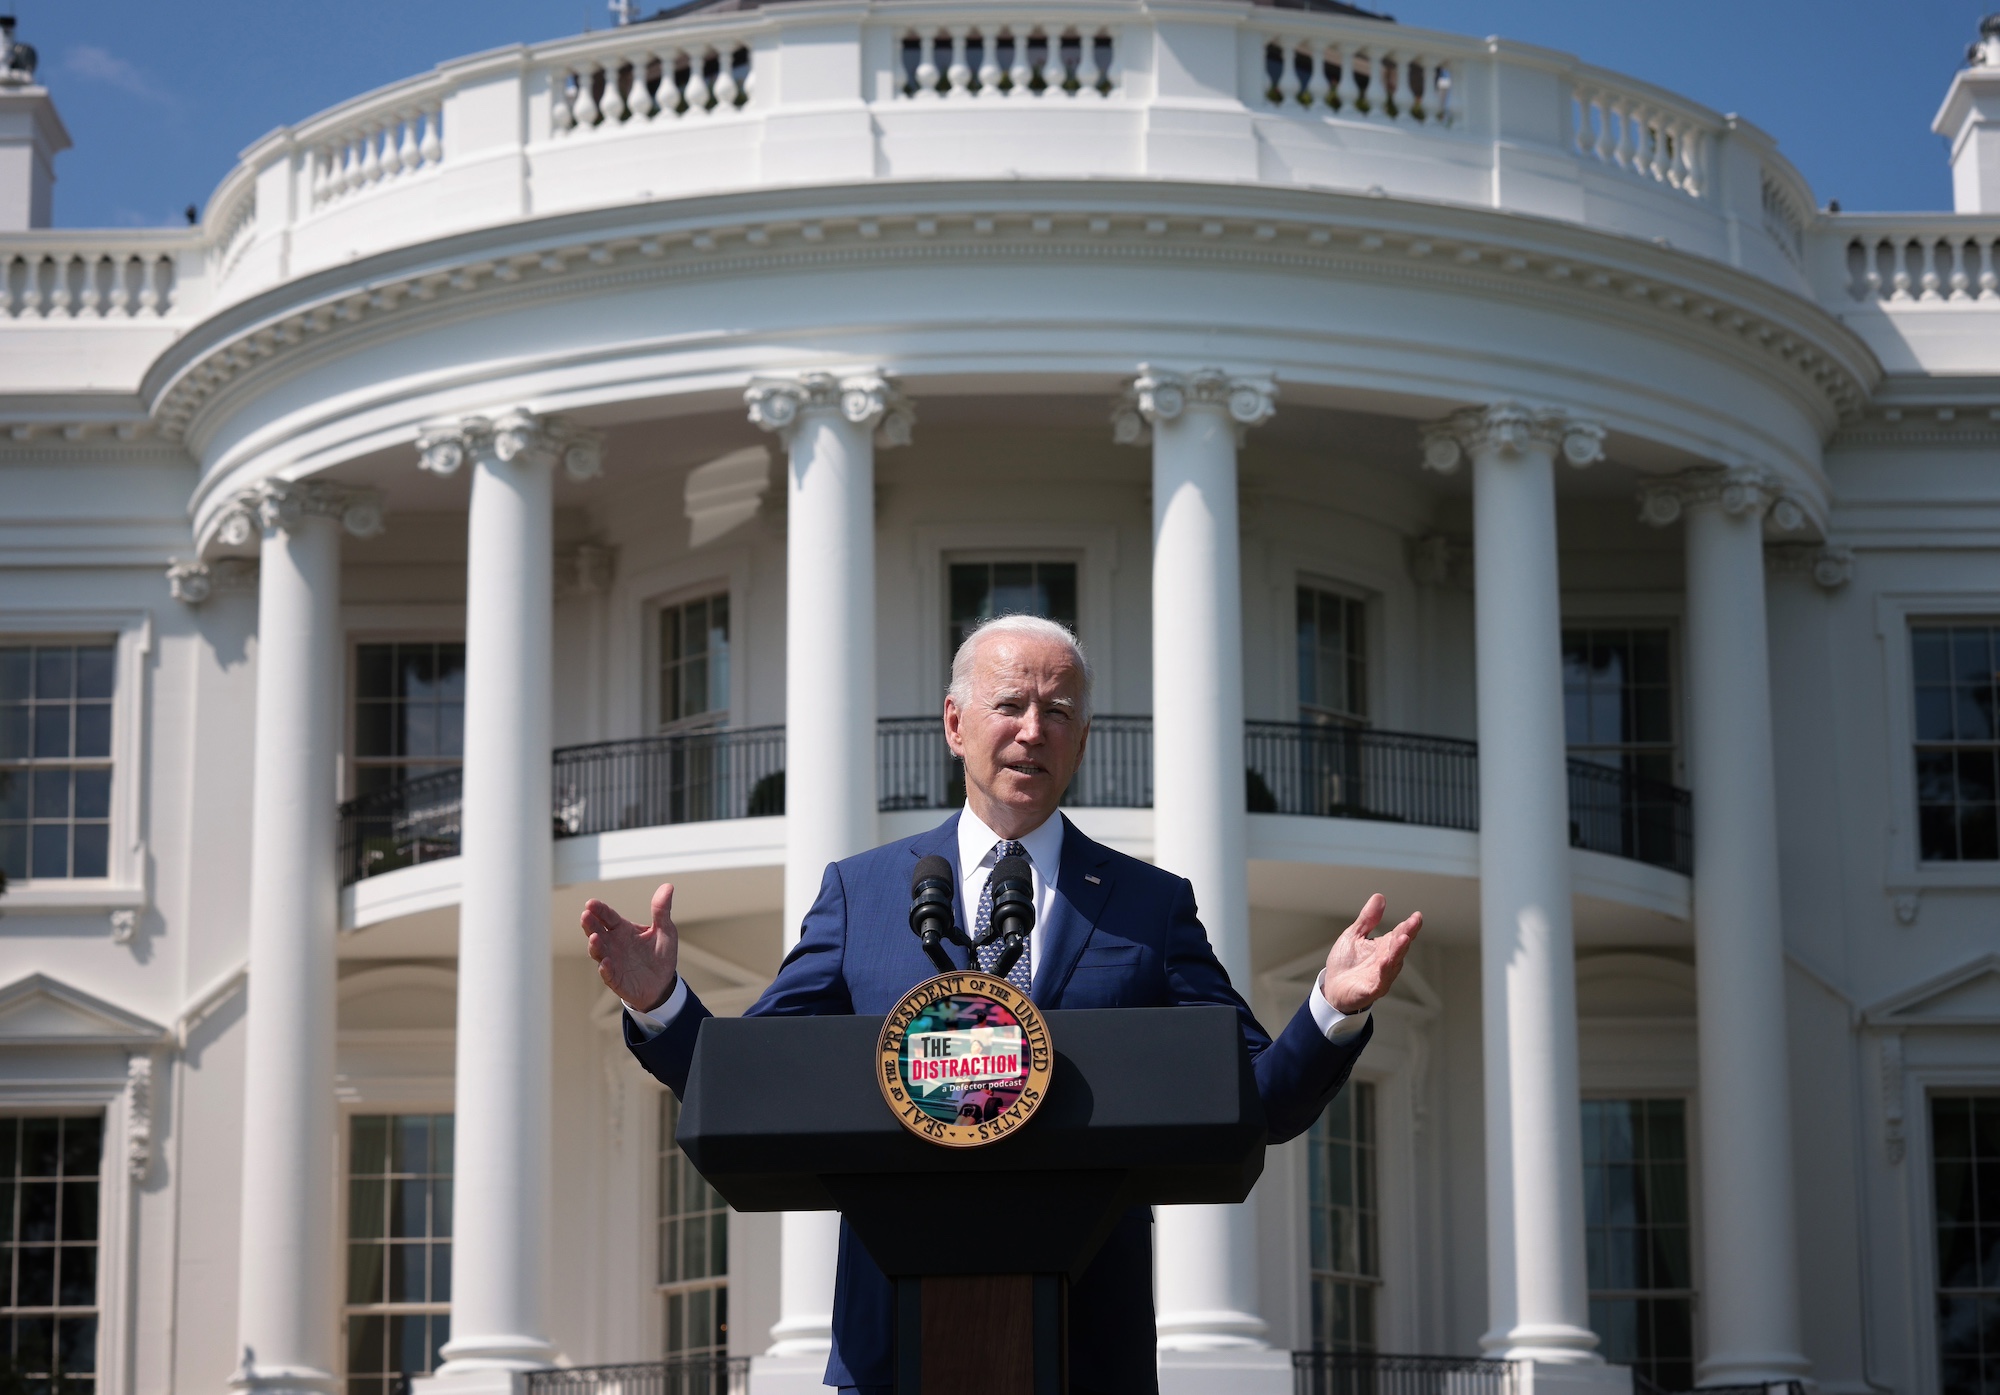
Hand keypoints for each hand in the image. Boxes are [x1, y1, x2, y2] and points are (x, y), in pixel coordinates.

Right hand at [581, 883, 679, 1011]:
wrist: (663, 984)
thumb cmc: (660, 955)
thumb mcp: (664, 930)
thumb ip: (661, 910)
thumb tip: (668, 886)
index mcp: (623, 929)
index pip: (608, 917)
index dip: (599, 910)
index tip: (590, 903)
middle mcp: (613, 944)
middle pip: (597, 931)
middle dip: (590, 924)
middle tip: (585, 915)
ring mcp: (612, 961)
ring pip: (598, 952)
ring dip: (595, 945)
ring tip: (594, 938)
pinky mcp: (616, 978)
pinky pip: (608, 973)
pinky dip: (605, 968)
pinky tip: (605, 963)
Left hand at [1321, 893, 1421, 1014]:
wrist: (1332, 988)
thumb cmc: (1345, 963)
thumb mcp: (1355, 935)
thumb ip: (1368, 919)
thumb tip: (1379, 897)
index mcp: (1384, 947)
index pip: (1399, 934)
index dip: (1409, 926)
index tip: (1417, 916)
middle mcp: (1386, 961)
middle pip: (1399, 947)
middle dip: (1406, 934)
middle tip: (1412, 923)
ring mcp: (1381, 976)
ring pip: (1393, 962)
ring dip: (1398, 951)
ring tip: (1403, 938)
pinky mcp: (1371, 989)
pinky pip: (1380, 980)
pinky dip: (1384, 972)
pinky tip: (1386, 961)